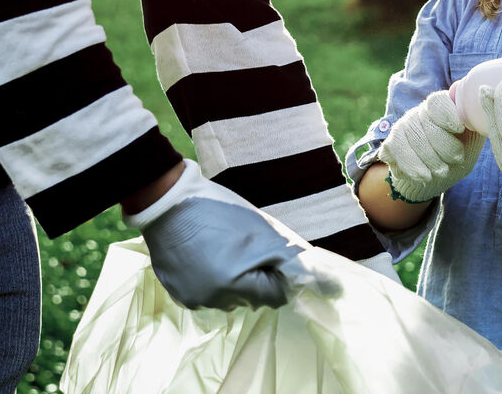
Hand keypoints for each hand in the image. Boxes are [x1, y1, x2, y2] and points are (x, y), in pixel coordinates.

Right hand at [124, 159, 303, 309]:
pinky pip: (207, 294)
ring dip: (233, 279)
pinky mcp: (178, 294)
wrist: (167, 200)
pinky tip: (205, 254)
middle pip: (253, 298)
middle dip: (256, 276)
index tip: (267, 251)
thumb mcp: (265, 232)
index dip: (277, 272)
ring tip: (222, 248)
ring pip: (230, 298)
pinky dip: (211, 278)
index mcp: (235, 285)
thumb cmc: (220, 212)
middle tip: (243, 246)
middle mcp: (213, 301)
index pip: (277, 296)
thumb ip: (297, 263)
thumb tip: (334, 290)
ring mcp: (193, 300)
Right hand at [378, 90, 484, 201]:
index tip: (459, 128)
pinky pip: (396, 151)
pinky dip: (411, 166)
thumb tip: (487, 116)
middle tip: (456, 159)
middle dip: (442, 144)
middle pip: (424, 121)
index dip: (447, 113)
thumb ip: (478, 125)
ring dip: (427, 158)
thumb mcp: (473, 139)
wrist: (438, 174)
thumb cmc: (460, 151)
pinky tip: (424, 177)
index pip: (437, 102)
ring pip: (410, 137)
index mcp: (441, 108)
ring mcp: (403, 127)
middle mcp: (419, 113)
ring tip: (442, 173)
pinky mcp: (391, 144)